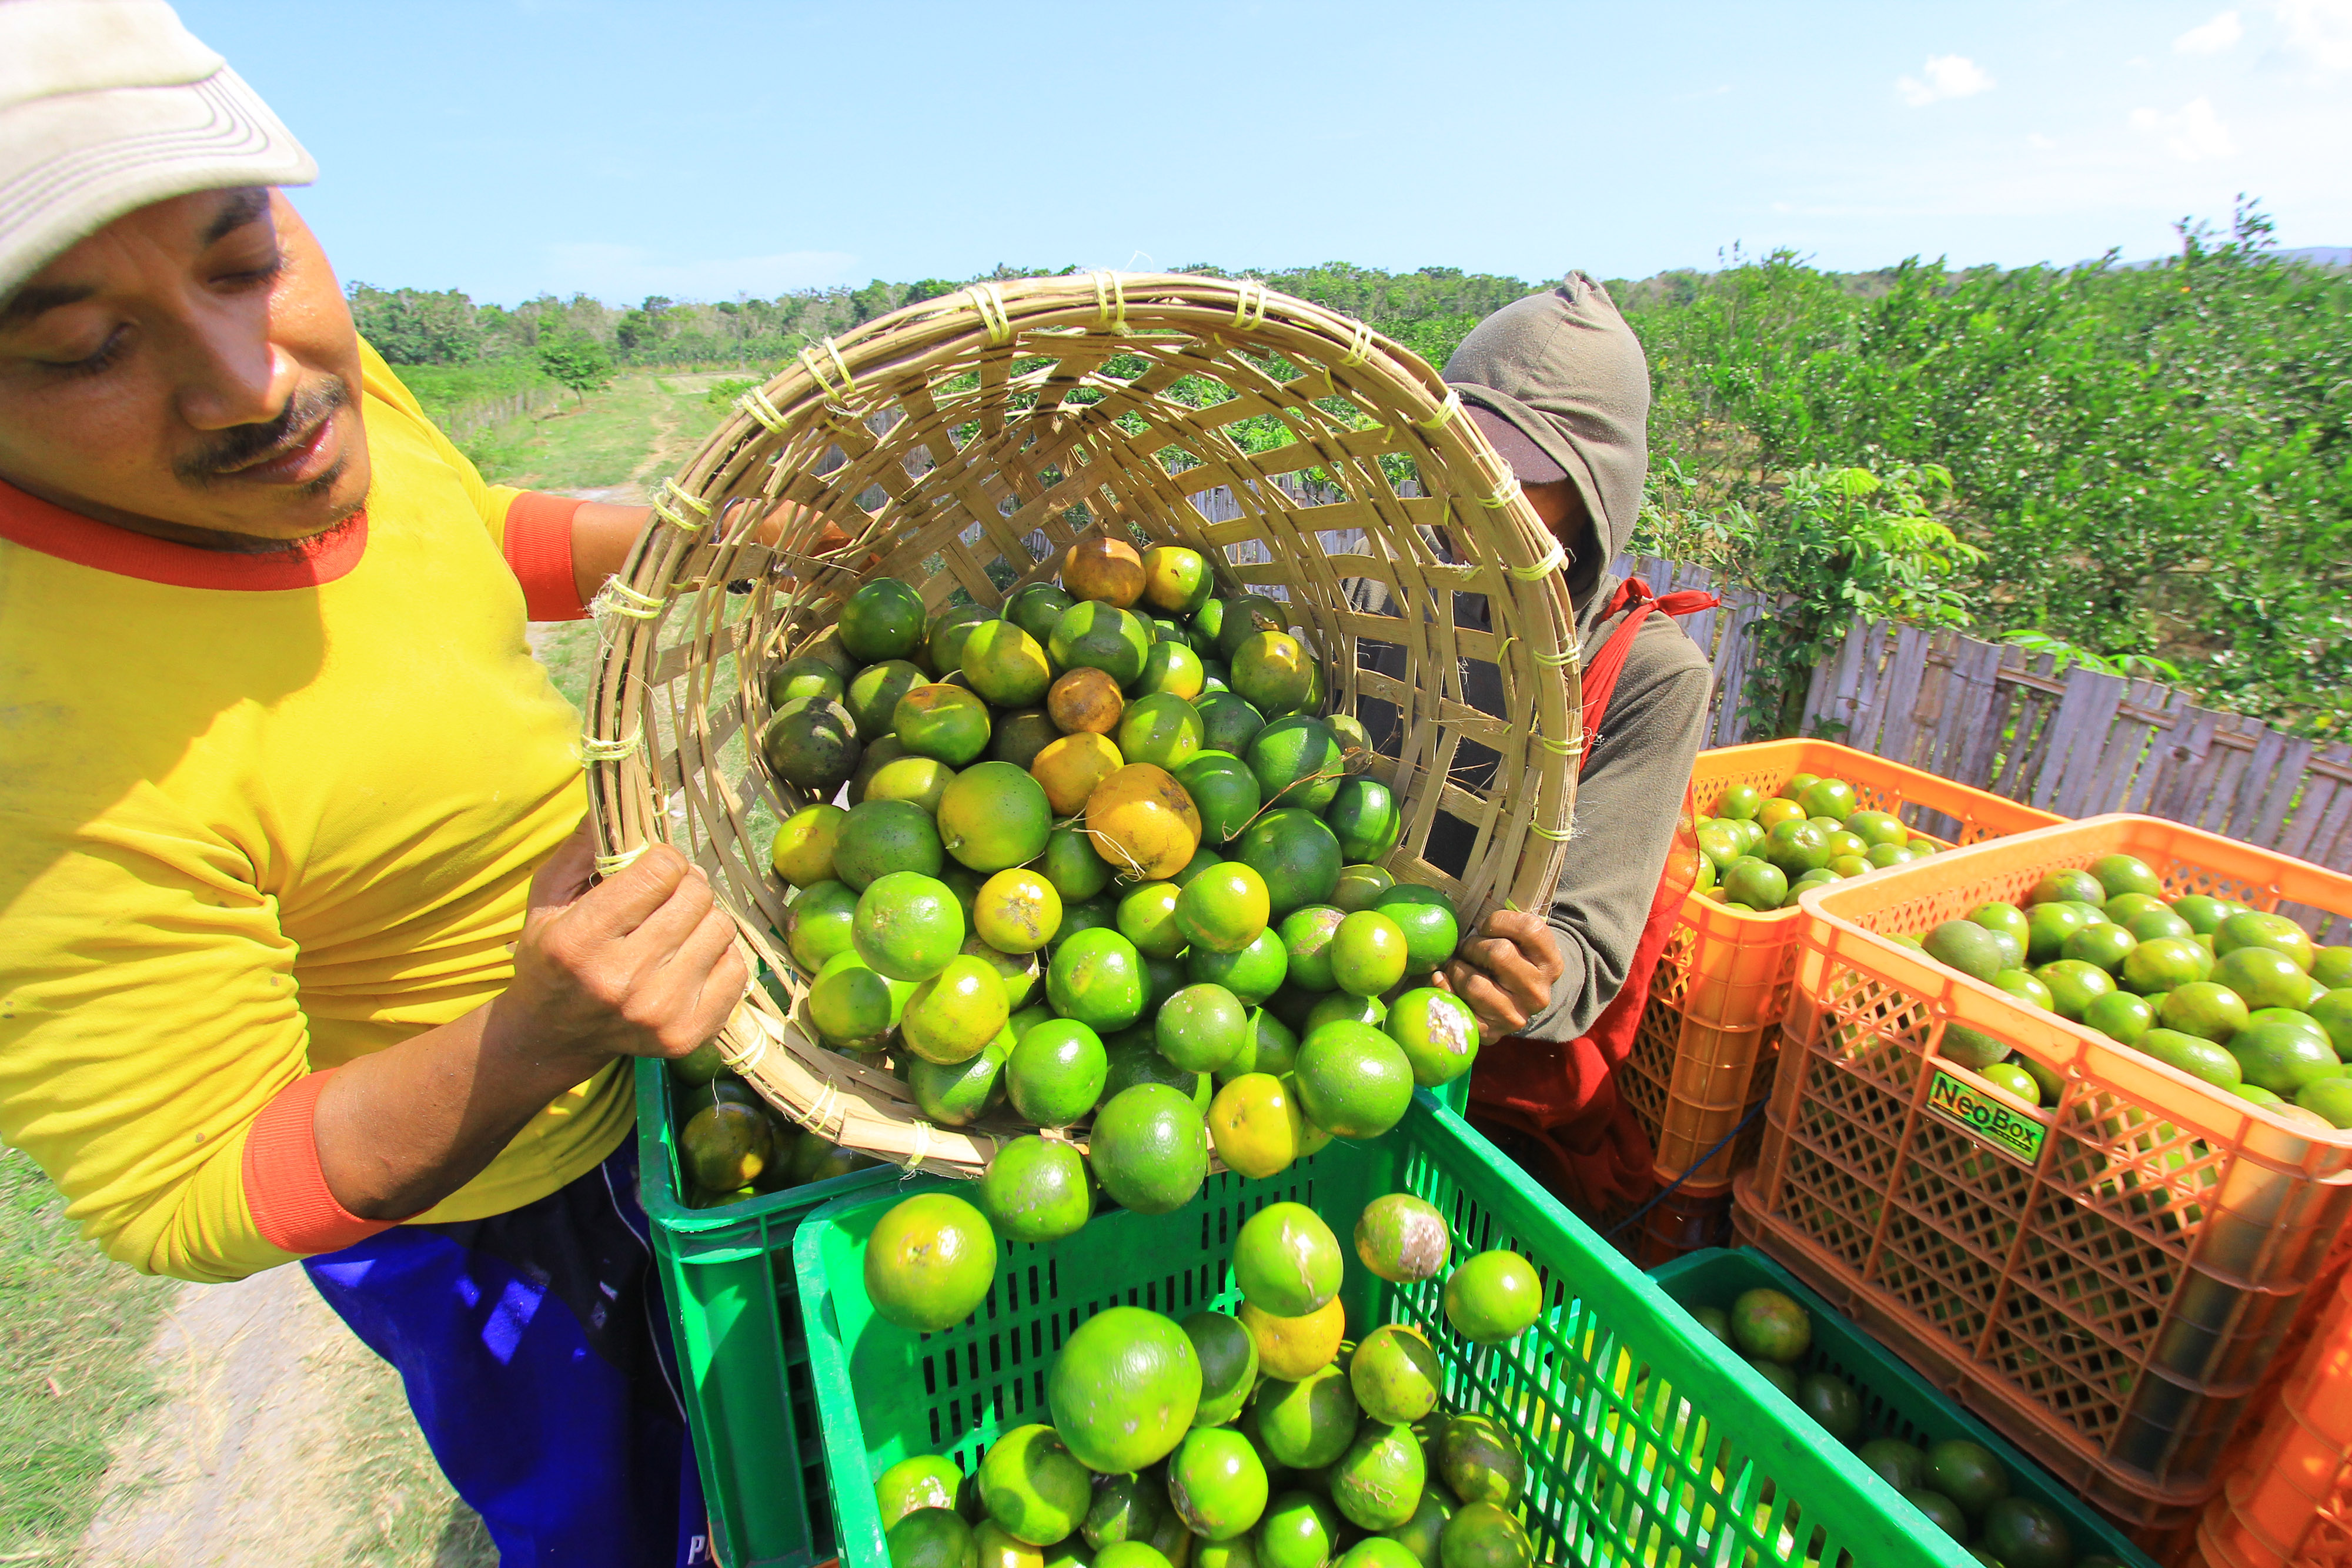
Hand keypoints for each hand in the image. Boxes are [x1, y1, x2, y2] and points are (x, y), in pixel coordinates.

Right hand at [489, 822, 748, 1066]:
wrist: (553, 1037)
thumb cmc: (552, 958)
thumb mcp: (549, 897)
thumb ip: (582, 848)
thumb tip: (620, 799)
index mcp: (579, 942)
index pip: (659, 872)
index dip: (662, 859)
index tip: (651, 868)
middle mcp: (621, 981)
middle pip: (696, 897)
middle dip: (685, 885)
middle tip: (667, 897)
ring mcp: (659, 1013)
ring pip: (721, 928)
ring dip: (703, 919)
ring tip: (676, 929)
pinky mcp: (689, 1035)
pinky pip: (738, 968)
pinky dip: (719, 955)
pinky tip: (690, 959)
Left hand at [1437, 910, 1564, 1040]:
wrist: (1517, 1003)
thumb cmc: (1513, 961)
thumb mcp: (1522, 941)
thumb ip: (1505, 926)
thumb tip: (1467, 922)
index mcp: (1551, 964)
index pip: (1530, 929)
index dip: (1499, 921)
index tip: (1488, 927)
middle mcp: (1537, 992)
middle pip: (1499, 953)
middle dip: (1473, 945)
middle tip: (1468, 948)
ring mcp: (1516, 1016)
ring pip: (1475, 983)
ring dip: (1458, 968)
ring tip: (1459, 965)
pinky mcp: (1492, 1032)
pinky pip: (1459, 1006)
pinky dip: (1445, 988)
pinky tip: (1444, 979)